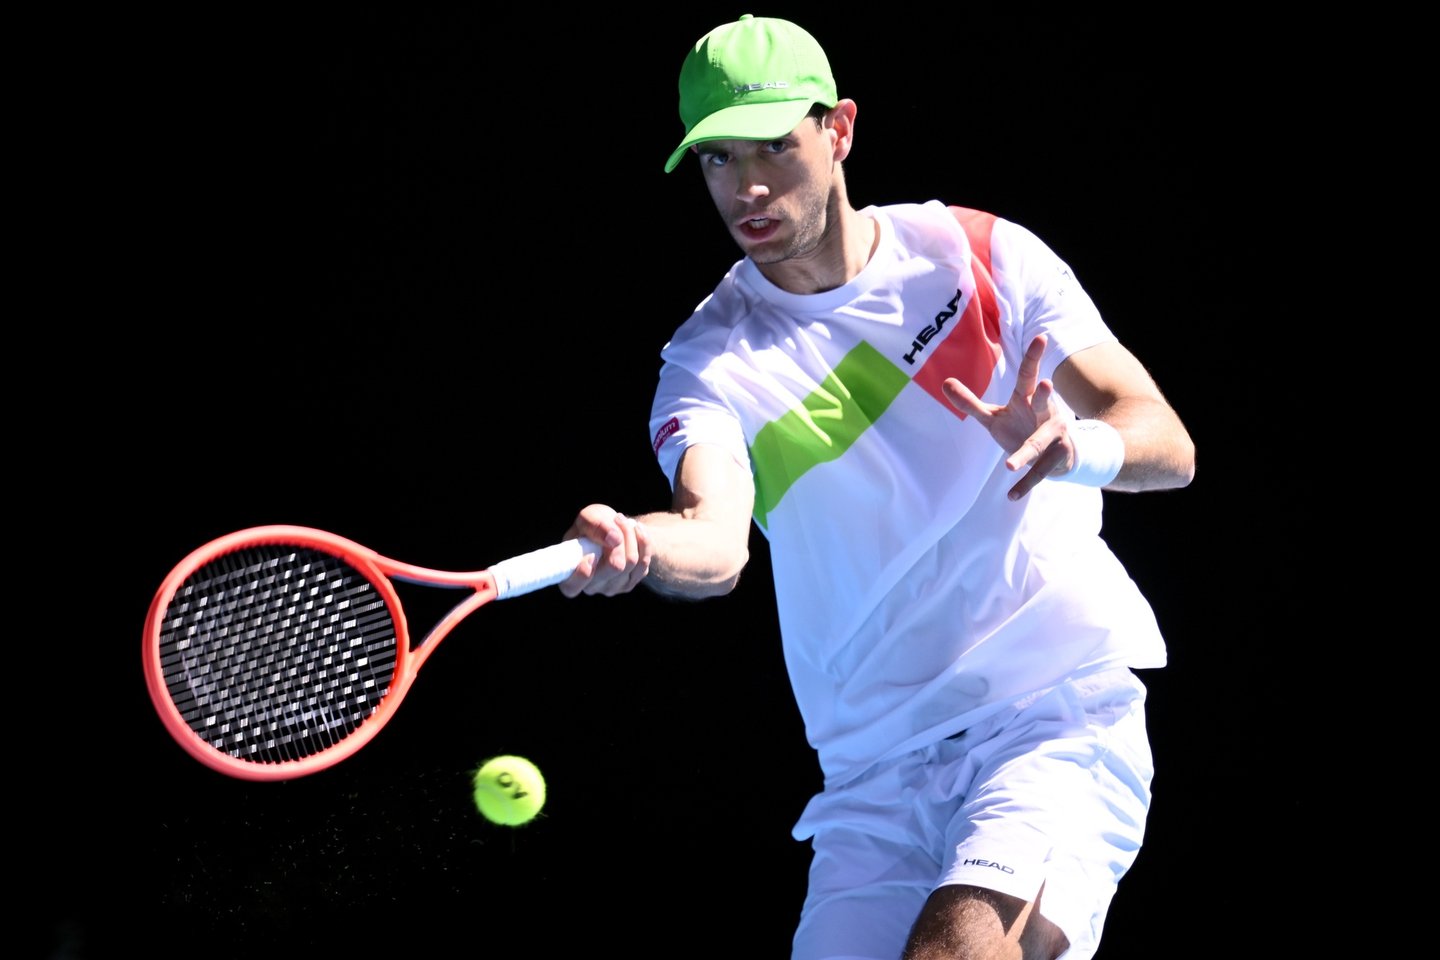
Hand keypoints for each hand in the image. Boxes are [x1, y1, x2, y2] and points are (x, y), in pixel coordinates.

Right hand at [558, 503, 651, 597]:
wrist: (615, 529)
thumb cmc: (594, 524)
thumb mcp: (589, 516)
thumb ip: (594, 525)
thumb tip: (614, 540)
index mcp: (569, 573)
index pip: (572, 587)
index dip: (581, 576)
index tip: (591, 556)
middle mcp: (590, 586)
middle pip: (614, 566)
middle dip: (620, 538)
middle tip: (618, 519)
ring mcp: (611, 588)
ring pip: (631, 562)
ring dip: (631, 535)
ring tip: (624, 522)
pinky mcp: (629, 584)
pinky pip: (644, 563)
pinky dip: (643, 542)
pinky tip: (637, 531)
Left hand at [941, 334, 1074, 499]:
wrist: (1058, 453)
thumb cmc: (1021, 426)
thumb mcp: (994, 415)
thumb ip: (970, 402)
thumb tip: (943, 382)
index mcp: (1027, 399)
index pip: (1029, 374)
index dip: (1034, 356)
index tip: (1042, 337)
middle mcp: (1044, 413)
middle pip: (1043, 401)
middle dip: (1044, 394)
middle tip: (1045, 384)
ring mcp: (1053, 436)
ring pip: (1038, 444)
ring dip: (1026, 453)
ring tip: (1008, 466)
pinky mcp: (1055, 459)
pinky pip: (1039, 472)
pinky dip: (1025, 484)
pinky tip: (1011, 496)